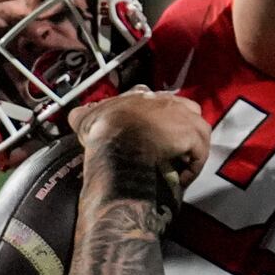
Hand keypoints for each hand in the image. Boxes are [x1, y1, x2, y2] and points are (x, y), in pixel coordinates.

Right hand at [71, 87, 211, 187]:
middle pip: (186, 111)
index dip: (158, 116)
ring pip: (199, 131)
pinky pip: (200, 153)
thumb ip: (83, 115)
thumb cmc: (104, 129)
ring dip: (190, 150)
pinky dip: (193, 167)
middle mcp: (167, 101)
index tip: (154, 133)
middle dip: (182, 128)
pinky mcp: (193, 134)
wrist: (118, 140)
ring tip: (179, 166)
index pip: (157, 99)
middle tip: (173, 149)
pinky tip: (181, 179)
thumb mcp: (87, 118)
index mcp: (143, 96)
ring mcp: (183, 116)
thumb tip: (75, 115)